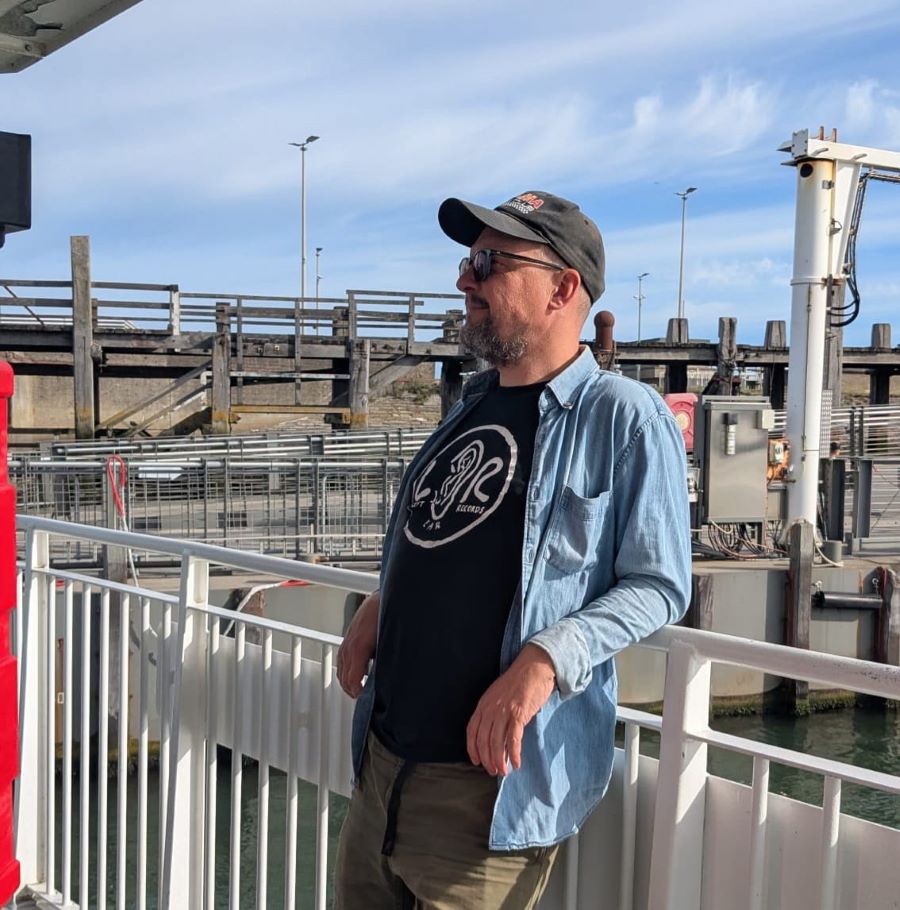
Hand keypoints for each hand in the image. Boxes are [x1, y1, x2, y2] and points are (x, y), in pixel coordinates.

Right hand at [336, 591, 379, 697]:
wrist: (383, 598)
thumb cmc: (387, 617)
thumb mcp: (388, 643)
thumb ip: (384, 661)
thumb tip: (387, 677)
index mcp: (359, 647)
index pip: (352, 677)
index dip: (357, 691)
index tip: (363, 698)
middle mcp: (350, 644)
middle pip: (344, 675)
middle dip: (351, 689)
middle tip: (361, 697)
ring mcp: (347, 640)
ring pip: (340, 667)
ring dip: (346, 680)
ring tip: (355, 689)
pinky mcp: (348, 636)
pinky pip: (341, 658)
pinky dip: (344, 669)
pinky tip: (351, 673)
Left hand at [466, 644, 555, 776]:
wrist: (534, 667)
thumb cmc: (518, 682)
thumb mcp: (499, 695)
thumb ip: (495, 712)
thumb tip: (496, 735)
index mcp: (483, 704)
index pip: (472, 730)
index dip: (473, 748)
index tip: (476, 761)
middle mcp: (490, 709)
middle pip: (483, 740)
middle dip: (487, 759)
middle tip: (493, 771)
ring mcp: (504, 711)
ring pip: (496, 743)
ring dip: (499, 761)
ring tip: (504, 771)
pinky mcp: (518, 714)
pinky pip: (513, 740)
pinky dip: (514, 754)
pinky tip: (517, 763)